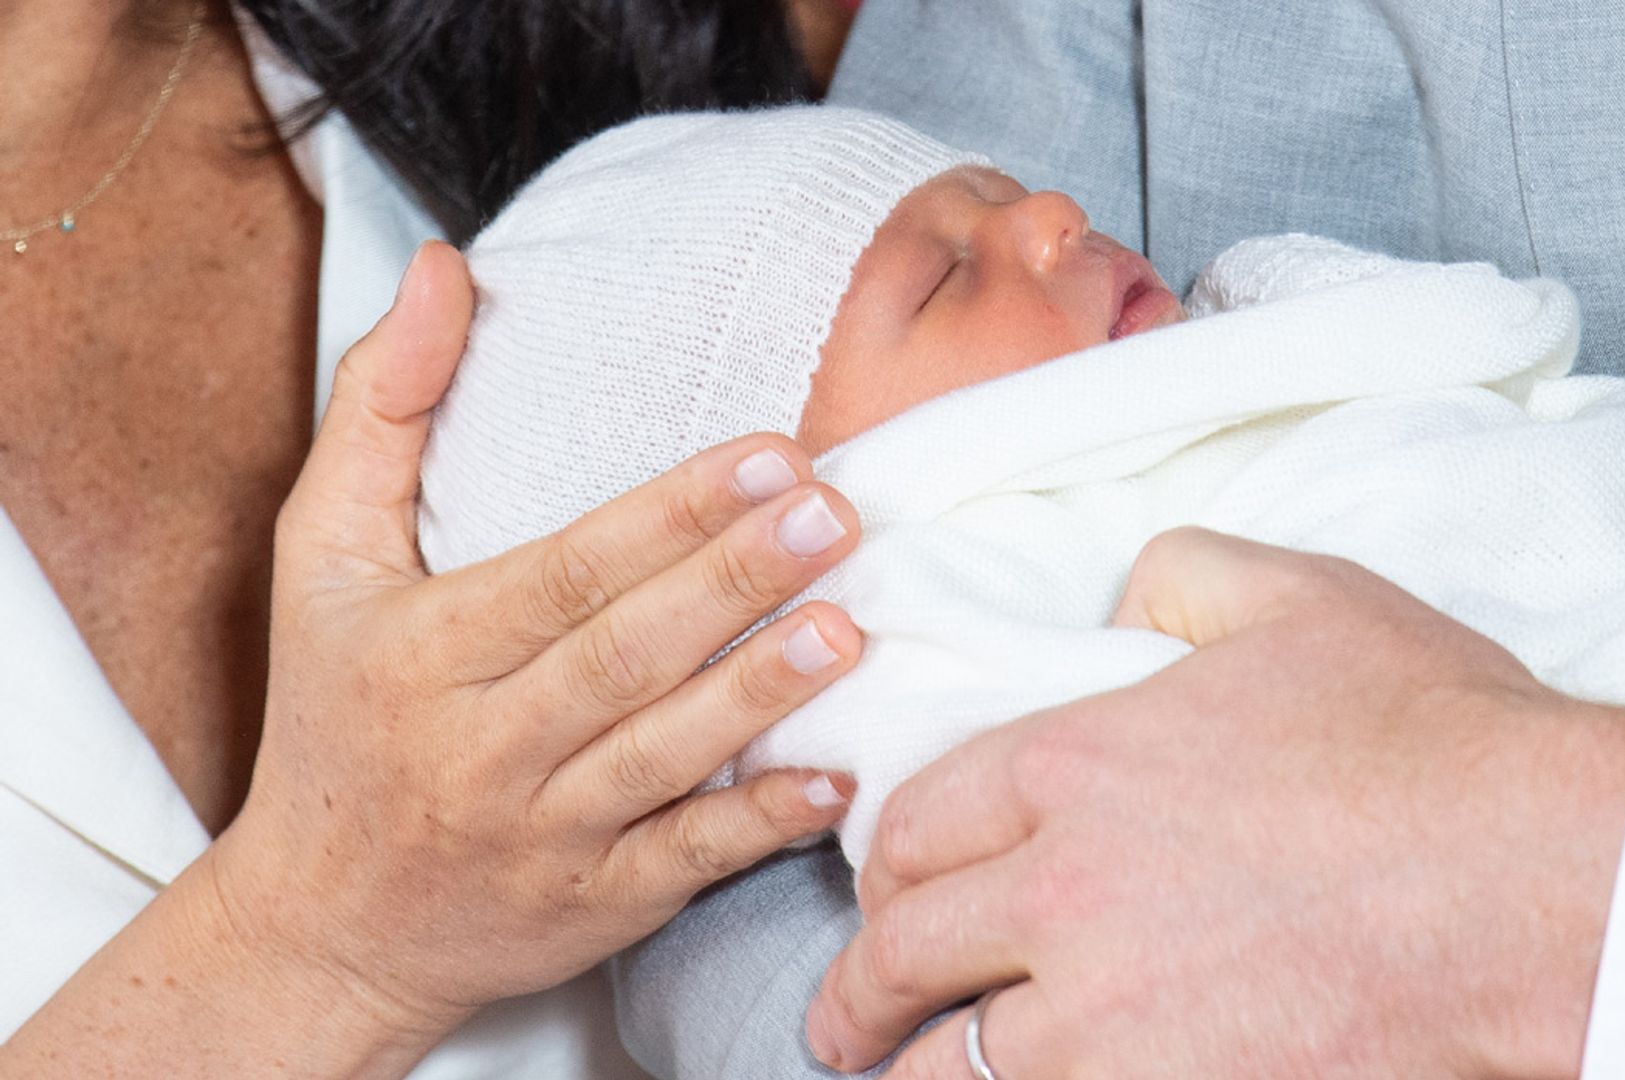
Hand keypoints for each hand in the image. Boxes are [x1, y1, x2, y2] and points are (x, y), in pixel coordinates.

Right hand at [212, 244, 863, 1043]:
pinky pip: (683, 863)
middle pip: (622, 656)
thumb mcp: (317, 557)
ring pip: (661, 758)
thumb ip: (380, 407)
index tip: (768, 453)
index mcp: (422, 650)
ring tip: (848, 627)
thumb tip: (446, 266)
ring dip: (758, 695)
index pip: (561, 574)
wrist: (321, 929)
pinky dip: (758, 824)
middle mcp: (480, 747)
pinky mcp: (594, 908)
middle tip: (835, 514)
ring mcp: (542, 835)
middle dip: (733, 582)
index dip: (668, 515)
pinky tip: (834, 777)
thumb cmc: (333, 715)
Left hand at [806, 527, 1624, 1078]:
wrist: (1540, 875)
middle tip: (845, 1017)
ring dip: (910, 1074)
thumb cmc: (1430, 734)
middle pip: (905, 950)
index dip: (884, 864)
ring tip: (893, 1079)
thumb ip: (1177, 578)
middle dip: (858, 992)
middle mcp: (1064, 889)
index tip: (880, 894)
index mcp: (1075, 763)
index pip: (919, 823)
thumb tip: (1122, 596)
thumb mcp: (1297, 598)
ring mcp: (1111, 1012)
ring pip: (951, 1066)